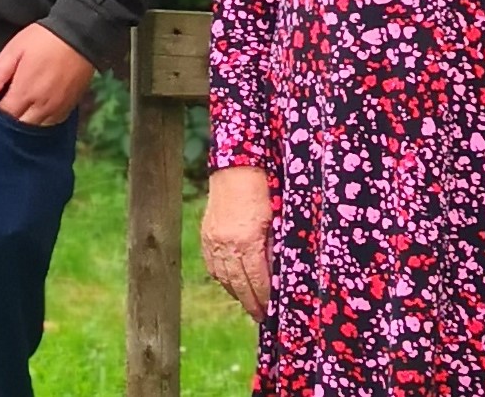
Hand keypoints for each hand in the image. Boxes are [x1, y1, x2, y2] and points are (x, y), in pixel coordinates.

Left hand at [0, 23, 94, 125]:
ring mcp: (57, 108)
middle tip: (5, 106)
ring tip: (21, 109)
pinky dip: (43, 121)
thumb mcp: (15, 50)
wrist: (80, 35)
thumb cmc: (43, 39)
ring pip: (37, 128)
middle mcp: (41, 106)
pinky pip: (53, 123)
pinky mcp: (70, 106)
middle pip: (20, 127)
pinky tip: (38, 110)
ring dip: (26, 122)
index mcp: (24, 93)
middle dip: (10, 120)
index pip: (4, 116)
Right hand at [201, 167, 273, 320]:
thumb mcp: (276, 219)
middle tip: (260, 316)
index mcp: (247, 241)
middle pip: (238, 284)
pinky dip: (221, 277)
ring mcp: (213, 240)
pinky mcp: (206, 234)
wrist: (236, 166)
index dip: (264, 298)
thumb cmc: (263, 188)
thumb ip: (275, 248)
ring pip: (223, 277)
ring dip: (235, 293)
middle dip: (250, 303)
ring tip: (247, 303)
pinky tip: (230, 283)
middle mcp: (227, 244)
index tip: (271, 311)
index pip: (257, 280)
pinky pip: (212, 265)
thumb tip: (278, 273)